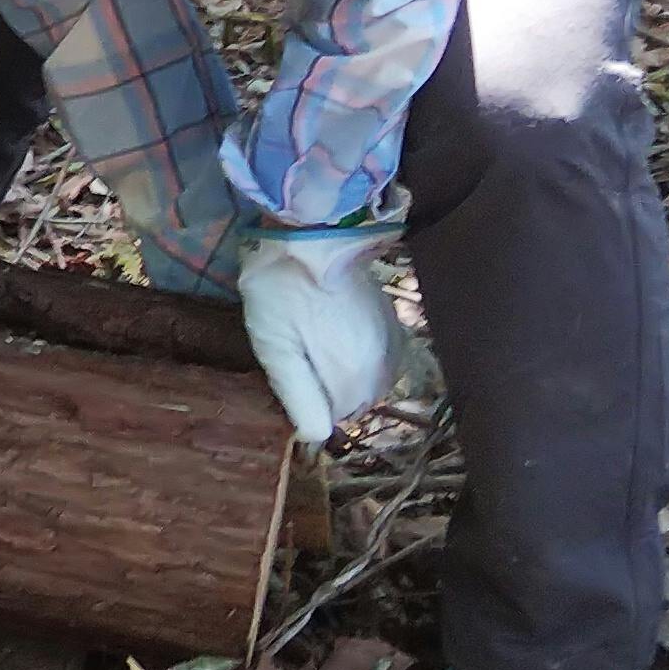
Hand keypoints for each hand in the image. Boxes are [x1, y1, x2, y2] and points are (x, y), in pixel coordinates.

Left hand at [236, 217, 405, 444]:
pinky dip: (360, 355)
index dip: (306, 404)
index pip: (332, 418)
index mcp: (353, 377)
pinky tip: (336, 334)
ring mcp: (392, 339)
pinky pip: (379, 356)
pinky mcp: (392, 318)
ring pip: (368, 379)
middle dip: (327, 390)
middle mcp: (382, 365)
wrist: (309, 232)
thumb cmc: (282, 292)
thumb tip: (316, 436)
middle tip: (298, 358)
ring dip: (345, 373)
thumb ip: (299, 396)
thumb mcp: (276, 350)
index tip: (286, 379)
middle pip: (353, 400)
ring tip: (314, 344)